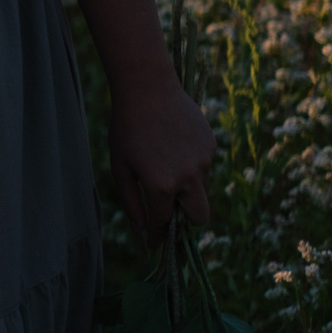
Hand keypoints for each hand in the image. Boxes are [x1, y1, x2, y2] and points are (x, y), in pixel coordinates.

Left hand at [110, 74, 215, 242]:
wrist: (148, 89)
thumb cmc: (126, 129)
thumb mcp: (120, 167)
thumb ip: (131, 201)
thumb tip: (141, 230)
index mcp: (162, 186)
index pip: (163, 223)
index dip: (158, 236)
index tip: (155, 243)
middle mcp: (188, 177)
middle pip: (199, 217)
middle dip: (187, 223)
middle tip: (171, 215)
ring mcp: (203, 162)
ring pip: (200, 189)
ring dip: (185, 187)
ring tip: (161, 162)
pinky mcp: (211, 146)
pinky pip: (203, 166)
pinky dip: (191, 166)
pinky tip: (173, 145)